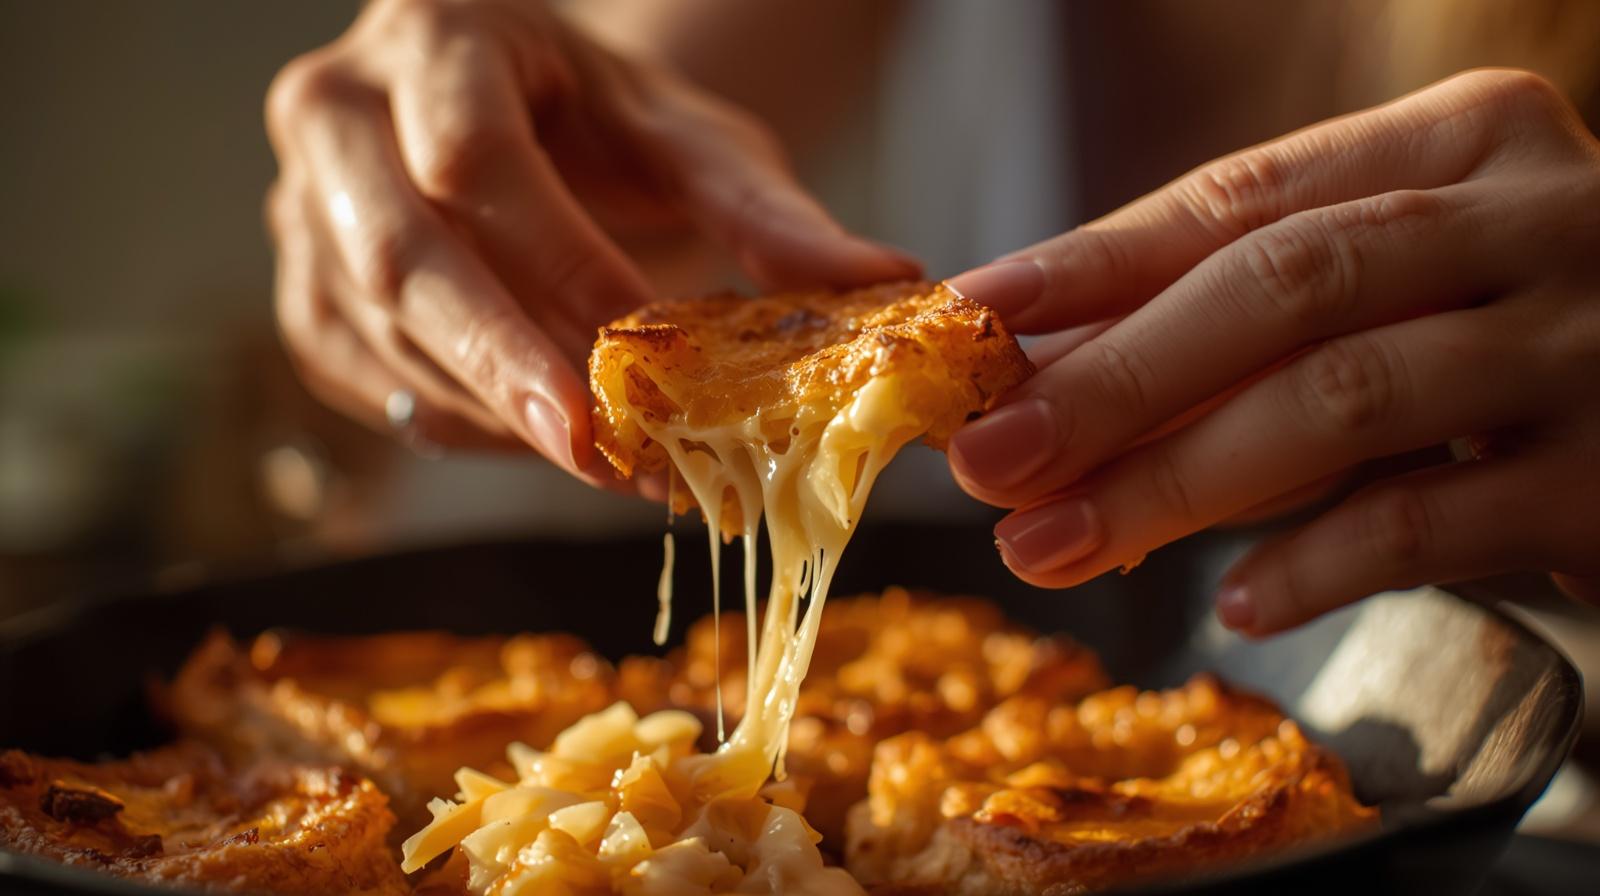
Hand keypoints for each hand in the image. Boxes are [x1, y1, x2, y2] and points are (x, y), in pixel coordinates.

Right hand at [266, 0, 917, 481]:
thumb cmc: (602, 118)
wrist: (518, 112)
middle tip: (593, 453)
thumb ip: (767, 210)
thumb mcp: (687, 138)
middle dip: (501, 364)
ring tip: (610, 464)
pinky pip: (367, 379)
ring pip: (377, 334)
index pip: (476, 161)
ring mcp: (299, 207)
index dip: (557, 267)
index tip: (642, 363)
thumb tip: (889, 278)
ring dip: (495, 411)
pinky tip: (541, 441)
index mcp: (434, 36)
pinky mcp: (302, 290)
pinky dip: (459, 421)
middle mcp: (335, 111)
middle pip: (395, 255)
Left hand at [945, 69, 1599, 633]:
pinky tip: (1235, 602)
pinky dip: (1317, 563)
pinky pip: (1435, 521)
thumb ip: (1256, 313)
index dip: (1092, 261)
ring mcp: (1589, 340)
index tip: (973, 315)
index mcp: (1460, 141)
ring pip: (1339, 400)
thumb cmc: (1521, 338)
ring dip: (1172, 483)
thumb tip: (1045, 370)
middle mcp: (1534, 216)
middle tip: (987, 459)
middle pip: (1276, 289)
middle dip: (1110, 381)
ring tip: (1057, 544)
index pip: (1239, 198)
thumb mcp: (1402, 286)